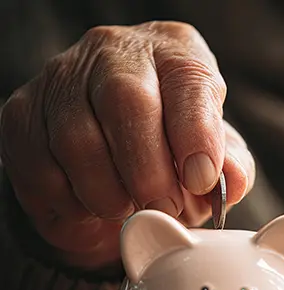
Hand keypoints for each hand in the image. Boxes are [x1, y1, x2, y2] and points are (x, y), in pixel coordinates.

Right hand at [0, 22, 254, 270]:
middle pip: (125, 102)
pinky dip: (71, 202)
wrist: (120, 154)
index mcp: (175, 52)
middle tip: (164, 208)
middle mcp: (114, 53)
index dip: (195, 134)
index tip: (201, 179)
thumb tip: (228, 181)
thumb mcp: (218, 155)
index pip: (186, 80)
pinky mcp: (22, 114)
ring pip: (76, 139)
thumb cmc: (178, 149)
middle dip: (148, 169)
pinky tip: (94, 208)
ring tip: (132, 212)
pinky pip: (39, 167)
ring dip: (108, 192)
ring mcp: (61, 79)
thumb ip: (231, 166)